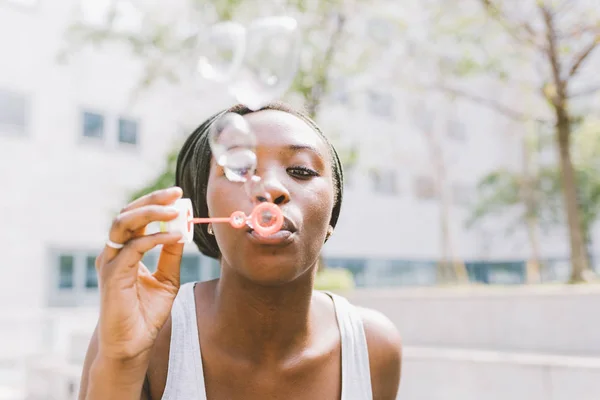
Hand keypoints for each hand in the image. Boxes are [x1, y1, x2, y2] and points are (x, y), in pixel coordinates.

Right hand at [95, 187, 184, 360]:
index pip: (136, 217)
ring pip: (123, 223)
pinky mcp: (113, 275)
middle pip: (128, 213)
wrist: (133, 343)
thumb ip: (171, 255)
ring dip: (151, 212)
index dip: (156, 203)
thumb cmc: (146, 313)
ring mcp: (111, 262)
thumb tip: (183, 231)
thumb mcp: (167, 278)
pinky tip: (175, 236)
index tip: (179, 196)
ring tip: (175, 210)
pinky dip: (156, 238)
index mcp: (125, 251)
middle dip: (153, 199)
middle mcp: (114, 253)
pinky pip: (134, 248)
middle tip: (177, 193)